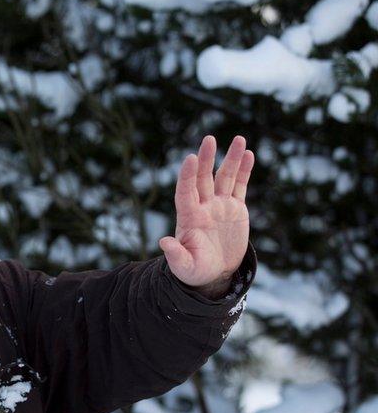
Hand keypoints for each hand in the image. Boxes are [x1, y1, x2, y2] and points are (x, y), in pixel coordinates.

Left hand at [158, 135, 253, 297]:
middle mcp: (203, 207)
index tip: (190, 158)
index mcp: (189, 218)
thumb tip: (164, 242)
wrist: (215, 273)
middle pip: (203, 178)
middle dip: (206, 159)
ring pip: (224, 177)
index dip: (187, 176)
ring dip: (230, 159)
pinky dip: (244, 170)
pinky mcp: (235, 209)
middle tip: (209, 140)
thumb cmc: (196, 271)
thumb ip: (176, 255)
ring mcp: (219, 206)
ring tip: (239, 139)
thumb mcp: (185, 267)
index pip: (185, 192)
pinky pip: (239, 186)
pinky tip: (248, 154)